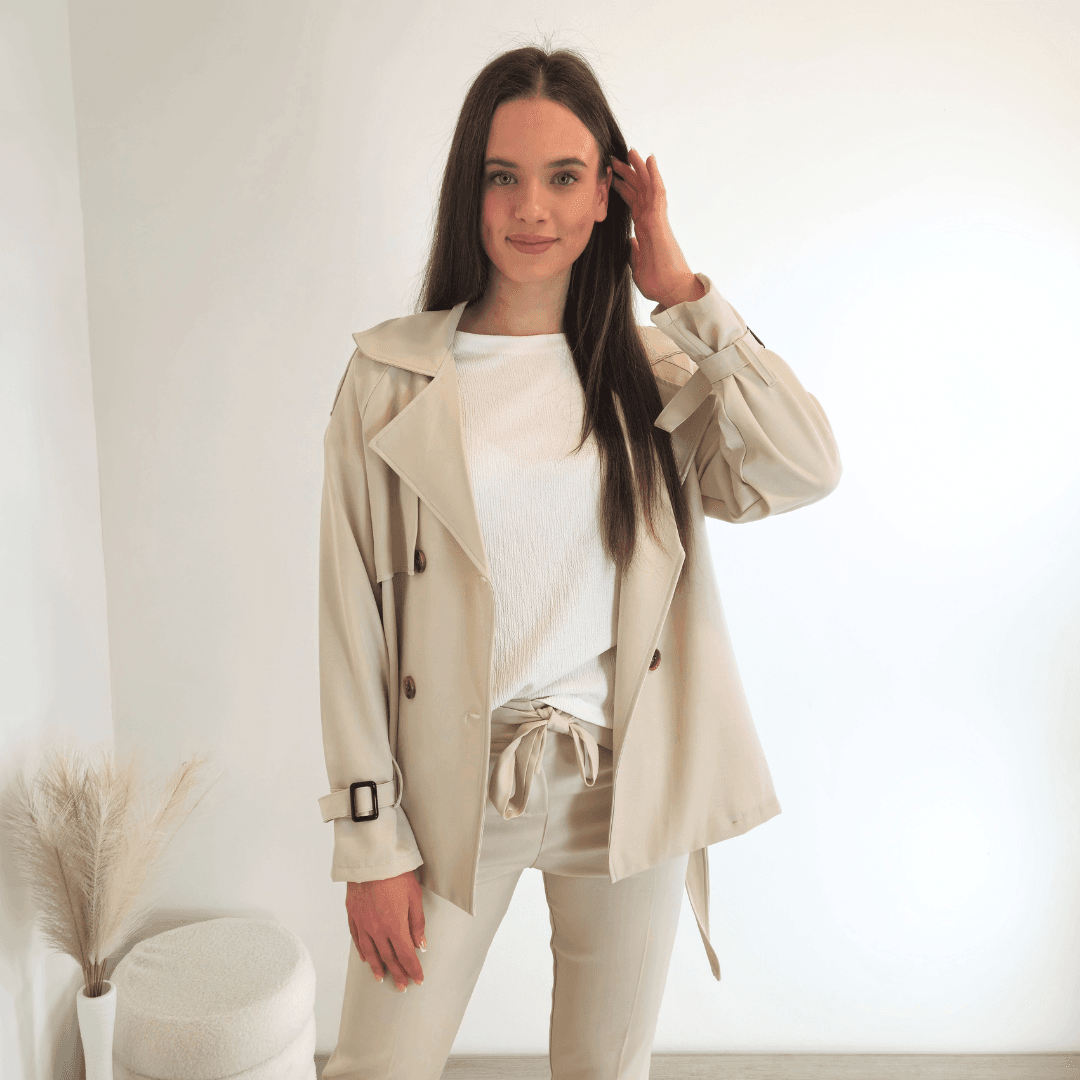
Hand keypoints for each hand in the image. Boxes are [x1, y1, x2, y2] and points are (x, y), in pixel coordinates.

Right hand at [346, 870, 425, 990]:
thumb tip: (421, 945)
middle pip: (388, 957)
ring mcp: (363, 923)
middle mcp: (377, 930)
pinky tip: (365, 958)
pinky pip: (357, 939)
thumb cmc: (396, 875)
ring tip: (383, 978)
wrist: (371, 859)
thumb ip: (417, 923)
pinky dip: (362, 951)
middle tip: (403, 986)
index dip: (413, 969)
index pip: (406, 955)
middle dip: (397, 973)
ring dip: (378, 967)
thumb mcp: (414, 897)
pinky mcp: (352, 915)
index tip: (418, 980)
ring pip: (370, 953)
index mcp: (394, 926)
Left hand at [610, 148, 698, 306]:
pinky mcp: (660, 221)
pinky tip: (649, 160)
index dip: (623, 190)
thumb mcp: (638, 267)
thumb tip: (631, 242)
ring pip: (647, 187)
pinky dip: (653, 176)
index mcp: (644, 231)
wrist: (672, 292)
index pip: (633, 204)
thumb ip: (634, 252)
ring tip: (630, 151)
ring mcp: (656, 219)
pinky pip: (657, 193)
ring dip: (639, 168)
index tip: (612, 178)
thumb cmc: (659, 283)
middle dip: (627, 174)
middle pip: (638, 191)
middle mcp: (651, 221)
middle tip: (614, 159)